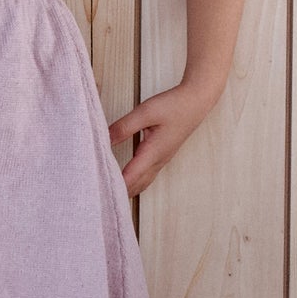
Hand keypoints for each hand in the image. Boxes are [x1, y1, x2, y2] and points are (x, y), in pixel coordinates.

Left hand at [106, 80, 215, 195]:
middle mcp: (158, 161)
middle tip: (100, 195)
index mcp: (153, 153)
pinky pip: (147, 176)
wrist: (196, 102)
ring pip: (142, 183)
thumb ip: (124, 127)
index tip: (100, 192)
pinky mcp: (162, 156)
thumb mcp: (145, 112)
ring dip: (127, 189)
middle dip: (118, 191)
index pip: (130, 177)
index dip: (115, 186)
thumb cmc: (174, 106)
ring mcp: (161, 160)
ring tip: (110, 192)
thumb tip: (104, 140)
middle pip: (135, 185)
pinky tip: (126, 180)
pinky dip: (135, 182)